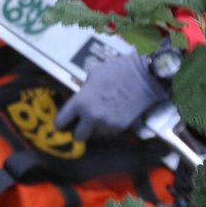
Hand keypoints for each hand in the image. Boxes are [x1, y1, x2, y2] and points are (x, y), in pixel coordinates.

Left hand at [55, 52, 169, 141]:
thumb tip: (82, 96)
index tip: (62, 124)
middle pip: (78, 136)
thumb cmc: (118, 70)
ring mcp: (107, 125)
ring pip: (96, 134)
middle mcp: (91, 117)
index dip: (60, 123)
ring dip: (97, 127)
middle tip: (82, 124)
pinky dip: (110, 126)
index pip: (62, 120)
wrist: (145, 77)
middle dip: (79, 131)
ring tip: (103, 114)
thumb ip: (85, 89)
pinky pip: (110, 131)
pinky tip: (115, 114)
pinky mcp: (120, 128)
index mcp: (81, 102)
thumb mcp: (94, 74)